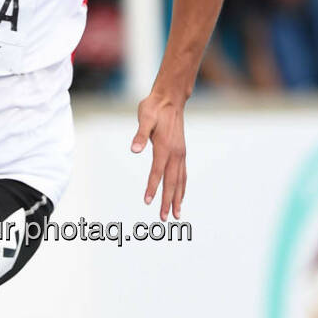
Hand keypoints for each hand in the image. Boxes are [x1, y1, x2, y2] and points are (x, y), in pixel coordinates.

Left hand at [131, 92, 186, 220]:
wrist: (170, 99)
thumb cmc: (154, 108)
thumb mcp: (144, 117)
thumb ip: (140, 134)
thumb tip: (134, 149)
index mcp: (165, 146)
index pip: (157, 171)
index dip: (152, 187)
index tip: (148, 202)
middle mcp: (176, 153)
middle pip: (172, 182)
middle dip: (168, 201)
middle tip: (164, 218)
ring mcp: (181, 153)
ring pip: (180, 180)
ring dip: (178, 198)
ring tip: (176, 214)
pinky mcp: (182, 152)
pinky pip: (183, 174)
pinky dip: (182, 187)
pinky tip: (180, 196)